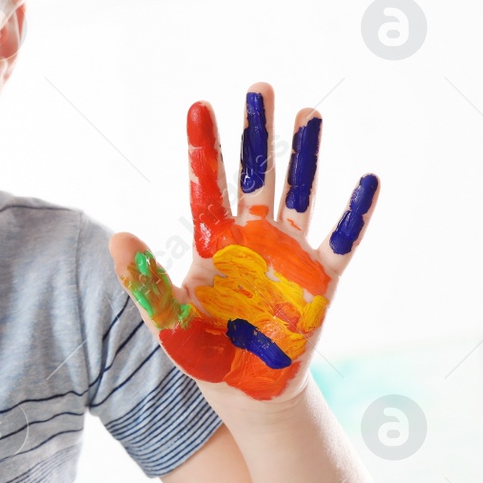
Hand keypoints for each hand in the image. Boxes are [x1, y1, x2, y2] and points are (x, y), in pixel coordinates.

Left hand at [109, 83, 377, 401]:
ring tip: (308, 114)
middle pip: (255, 175)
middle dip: (258, 133)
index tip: (199, 103)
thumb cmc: (203, 355)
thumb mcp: (167, 321)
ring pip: (297, 196)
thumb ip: (144, 281)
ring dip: (304, 157)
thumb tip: (116, 237)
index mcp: (212, 242)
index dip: (205, 146)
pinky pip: (341, 242)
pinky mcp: (320, 282)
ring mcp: (288, 256)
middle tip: (260, 87)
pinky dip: (353, 215)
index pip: (207, 183)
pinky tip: (366, 181)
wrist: (246, 394)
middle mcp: (252, 238)